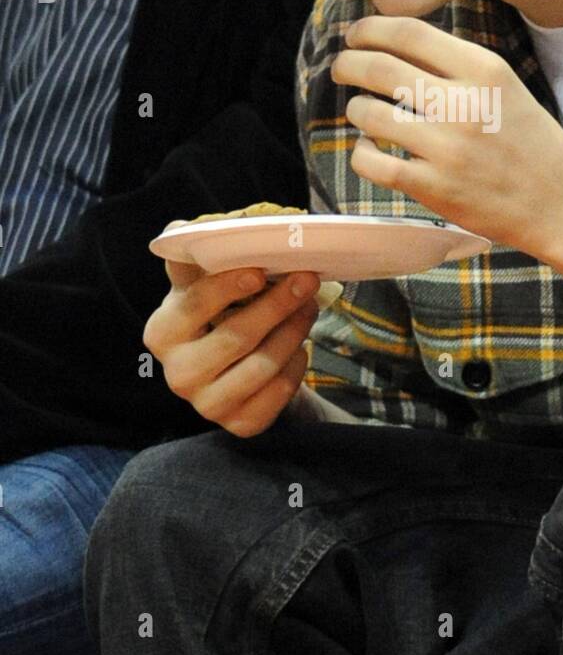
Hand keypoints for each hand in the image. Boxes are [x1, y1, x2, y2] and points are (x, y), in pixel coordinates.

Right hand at [144, 224, 320, 436]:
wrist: (238, 370)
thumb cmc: (220, 316)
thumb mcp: (202, 286)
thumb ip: (194, 260)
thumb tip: (182, 229)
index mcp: (162, 332)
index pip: (195, 305)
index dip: (227, 287)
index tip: (260, 270)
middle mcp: (177, 374)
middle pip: (236, 336)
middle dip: (277, 305)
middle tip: (307, 280)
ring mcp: (207, 405)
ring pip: (262, 365)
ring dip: (293, 331)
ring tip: (309, 306)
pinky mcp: (239, 424)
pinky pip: (277, 392)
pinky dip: (296, 365)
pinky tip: (301, 346)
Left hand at [331, 16, 562, 255]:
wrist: (561, 203)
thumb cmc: (531, 143)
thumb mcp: (505, 88)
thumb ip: (457, 66)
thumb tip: (394, 45)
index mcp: (484, 70)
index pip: (408, 32)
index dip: (369, 29)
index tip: (355, 35)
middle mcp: (463, 104)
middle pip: (378, 67)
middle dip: (348, 64)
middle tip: (342, 68)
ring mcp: (447, 147)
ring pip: (368, 113)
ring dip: (355, 109)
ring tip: (362, 112)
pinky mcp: (434, 187)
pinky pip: (372, 162)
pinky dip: (362, 152)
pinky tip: (371, 150)